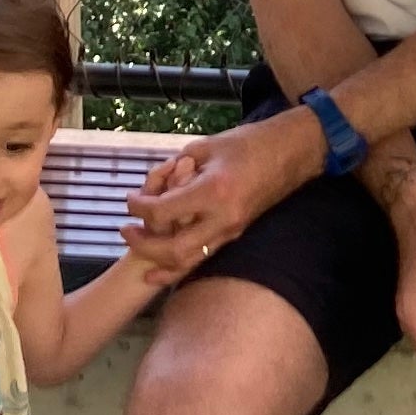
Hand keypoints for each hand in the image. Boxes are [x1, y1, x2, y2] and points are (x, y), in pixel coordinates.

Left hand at [125, 107, 325, 265]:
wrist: (290, 154)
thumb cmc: (248, 143)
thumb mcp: (206, 146)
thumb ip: (176, 168)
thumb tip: (155, 186)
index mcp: (213, 190)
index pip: (163, 210)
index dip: (139, 207)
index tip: (130, 199)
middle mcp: (222, 217)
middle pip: (172, 248)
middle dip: (143, 244)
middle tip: (125, 230)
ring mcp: (230, 230)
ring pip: (188, 261)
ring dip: (157, 260)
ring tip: (137, 248)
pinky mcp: (235, 235)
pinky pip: (202, 258)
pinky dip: (177, 267)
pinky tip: (159, 271)